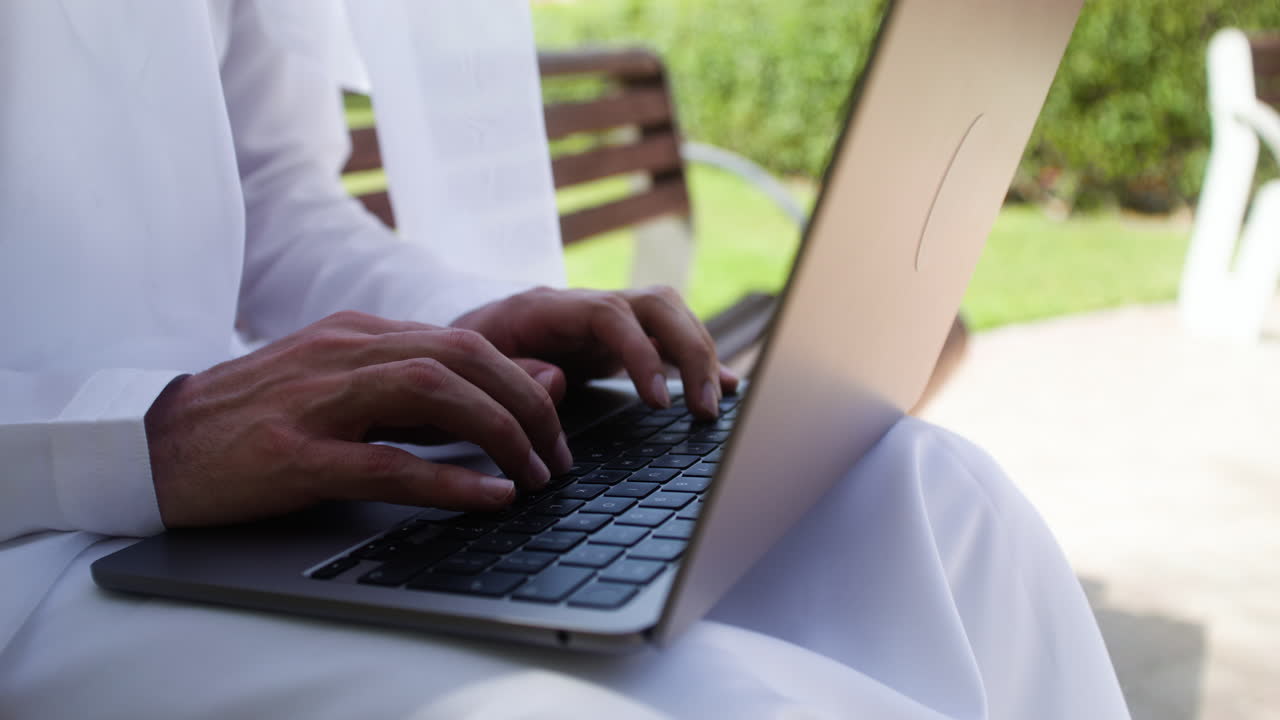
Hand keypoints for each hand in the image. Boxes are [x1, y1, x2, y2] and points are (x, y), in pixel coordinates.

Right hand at [145, 312, 571, 527]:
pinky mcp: (292, 454)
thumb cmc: (262, 419)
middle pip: (461, 356)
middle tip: (556, 454)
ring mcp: (316, 400)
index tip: (553, 424)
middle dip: (525, 403)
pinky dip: (449, 479)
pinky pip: (387, 461)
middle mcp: (343, 352)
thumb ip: (429, 389)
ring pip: (432, 392)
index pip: (464, 341)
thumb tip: (529, 386)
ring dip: (498, 433)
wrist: (155, 442)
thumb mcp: (350, 391)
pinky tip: (490, 497)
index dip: (522, 380)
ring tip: (534, 475)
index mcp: (357, 333)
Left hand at [452, 286, 738, 417]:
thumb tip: (559, 377)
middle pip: (658, 305)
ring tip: (714, 407)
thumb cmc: (466, 359)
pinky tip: (725, 389)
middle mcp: (587, 304)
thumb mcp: (472, 367)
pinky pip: (670, 339)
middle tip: (704, 408)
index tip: (658, 401)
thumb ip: (511, 373)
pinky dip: (699, 362)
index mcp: (548, 307)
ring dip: (701, 357)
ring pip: (672, 317)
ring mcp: (609, 318)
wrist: (462, 341)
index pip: (611, 314)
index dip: (641, 353)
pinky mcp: (622, 338)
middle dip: (691, 352)